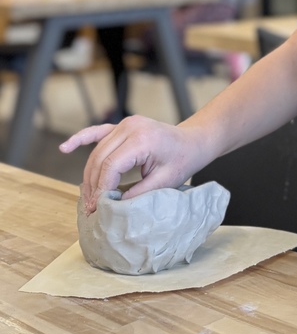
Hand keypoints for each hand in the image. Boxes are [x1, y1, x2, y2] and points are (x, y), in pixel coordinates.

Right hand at [60, 116, 206, 213]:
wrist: (193, 141)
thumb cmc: (183, 160)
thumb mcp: (165, 181)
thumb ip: (139, 193)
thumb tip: (114, 206)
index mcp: (142, 138)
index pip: (111, 165)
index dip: (101, 188)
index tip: (98, 208)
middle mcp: (130, 127)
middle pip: (100, 159)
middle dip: (93, 185)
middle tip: (91, 209)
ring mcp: (125, 124)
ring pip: (97, 151)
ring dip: (89, 174)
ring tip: (87, 198)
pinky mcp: (123, 125)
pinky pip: (97, 132)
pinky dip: (81, 139)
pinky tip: (65, 148)